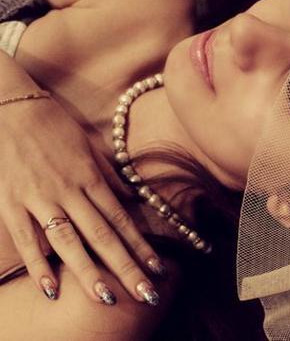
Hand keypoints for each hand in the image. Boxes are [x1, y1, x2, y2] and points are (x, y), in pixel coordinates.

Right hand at [0, 95, 163, 305]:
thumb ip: (110, 177)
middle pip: (101, 235)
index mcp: (91, 178)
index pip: (121, 219)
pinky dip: (38, 266)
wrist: (13, 109)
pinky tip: (52, 289)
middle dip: (124, 266)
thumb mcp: (90, 147)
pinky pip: (26, 240)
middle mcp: (69, 191)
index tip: (158, 268)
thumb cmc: (56, 128)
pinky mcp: (11, 204)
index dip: (140, 245)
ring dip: (88, 272)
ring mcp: (39, 199)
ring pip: (68, 242)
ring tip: (106, 297)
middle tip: (144, 293)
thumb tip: (131, 199)